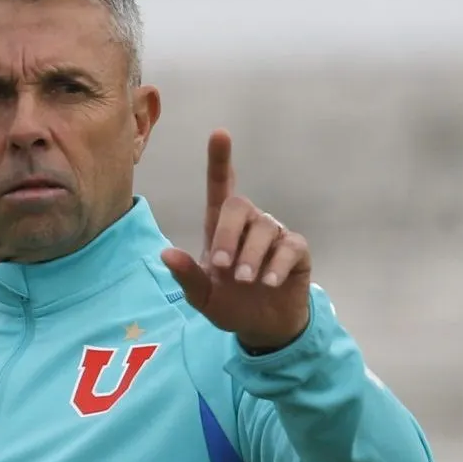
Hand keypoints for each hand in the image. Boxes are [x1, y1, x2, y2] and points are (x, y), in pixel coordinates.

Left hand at [160, 130, 311, 352]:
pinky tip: (270, 282)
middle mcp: (249, 225)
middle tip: (224, 268)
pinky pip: (289, 246)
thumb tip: (166, 253)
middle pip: (240, 205)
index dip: (220, 161)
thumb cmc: (230, 305)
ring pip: (264, 228)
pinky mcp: (297, 251)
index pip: (221, 187)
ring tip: (246, 281)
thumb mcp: (202, 297)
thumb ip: (187, 276)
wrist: (264, 327)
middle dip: (229, 235)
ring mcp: (274, 236)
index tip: (220, 134)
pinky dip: (277, 264)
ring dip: (252, 256)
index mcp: (222, 229)